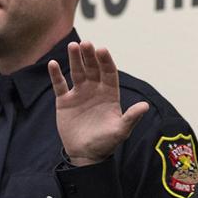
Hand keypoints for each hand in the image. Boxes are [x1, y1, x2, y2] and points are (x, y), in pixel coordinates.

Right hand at [50, 41, 148, 166]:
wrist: (86, 154)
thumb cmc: (107, 142)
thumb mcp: (120, 130)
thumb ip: (131, 117)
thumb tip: (145, 106)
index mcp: (110, 93)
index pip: (109, 72)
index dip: (106, 61)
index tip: (102, 50)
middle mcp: (95, 89)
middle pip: (93, 68)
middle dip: (89, 56)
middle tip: (86, 43)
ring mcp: (79, 94)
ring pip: (77, 72)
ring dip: (75, 59)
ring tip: (72, 46)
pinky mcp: (65, 101)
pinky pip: (60, 85)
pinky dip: (56, 75)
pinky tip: (52, 64)